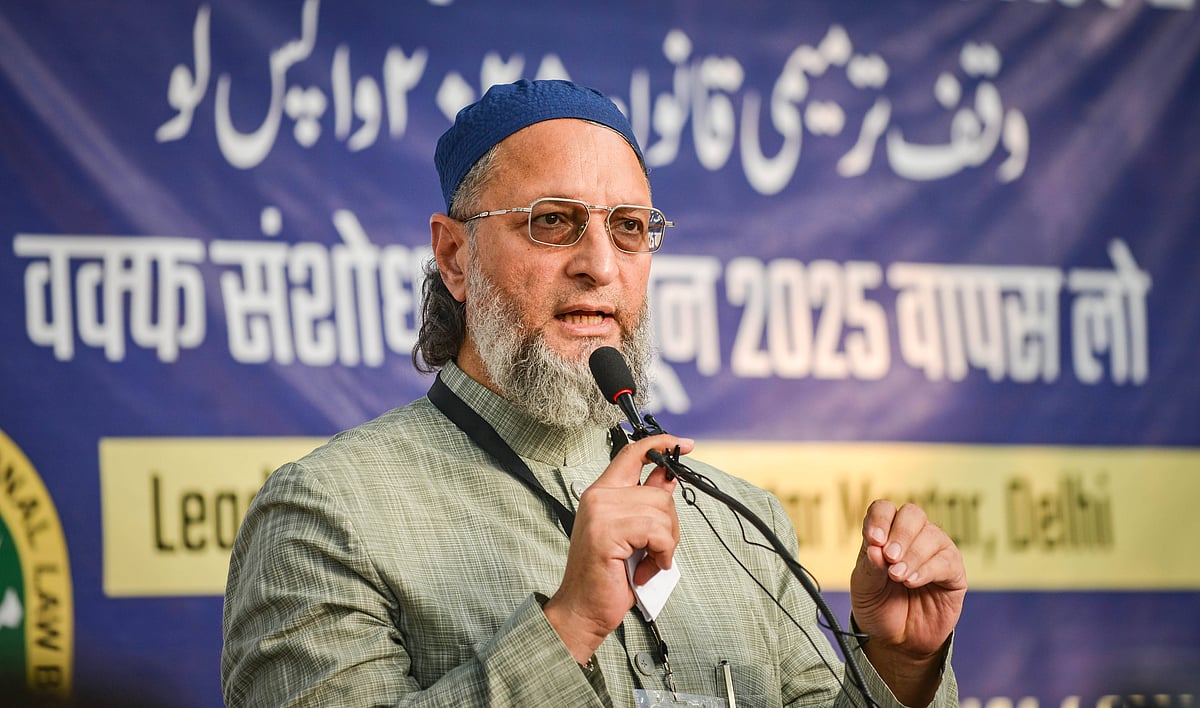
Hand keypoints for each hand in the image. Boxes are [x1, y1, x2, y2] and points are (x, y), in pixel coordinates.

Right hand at [543, 434, 692, 662]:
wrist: (583, 610)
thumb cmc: (608, 577)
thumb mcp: (633, 534)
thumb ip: (647, 505)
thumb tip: (669, 478)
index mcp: (601, 493)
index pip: (632, 454)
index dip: (660, 444)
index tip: (683, 444)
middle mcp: (598, 496)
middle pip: (658, 490)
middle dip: (670, 525)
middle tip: (656, 552)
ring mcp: (600, 512)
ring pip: (661, 510)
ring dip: (666, 544)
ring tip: (647, 563)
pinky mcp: (607, 531)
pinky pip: (657, 531)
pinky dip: (661, 553)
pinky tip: (645, 569)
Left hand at [850, 500, 966, 703]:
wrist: (897, 641)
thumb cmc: (879, 608)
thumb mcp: (864, 588)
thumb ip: (869, 567)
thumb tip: (875, 547)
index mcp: (886, 534)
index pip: (884, 509)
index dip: (879, 519)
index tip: (873, 540)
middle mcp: (913, 537)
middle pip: (912, 514)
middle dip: (900, 534)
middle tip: (889, 558)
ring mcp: (936, 552)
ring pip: (931, 535)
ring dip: (912, 555)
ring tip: (898, 577)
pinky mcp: (953, 573)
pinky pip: (946, 561)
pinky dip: (927, 570)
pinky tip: (912, 582)